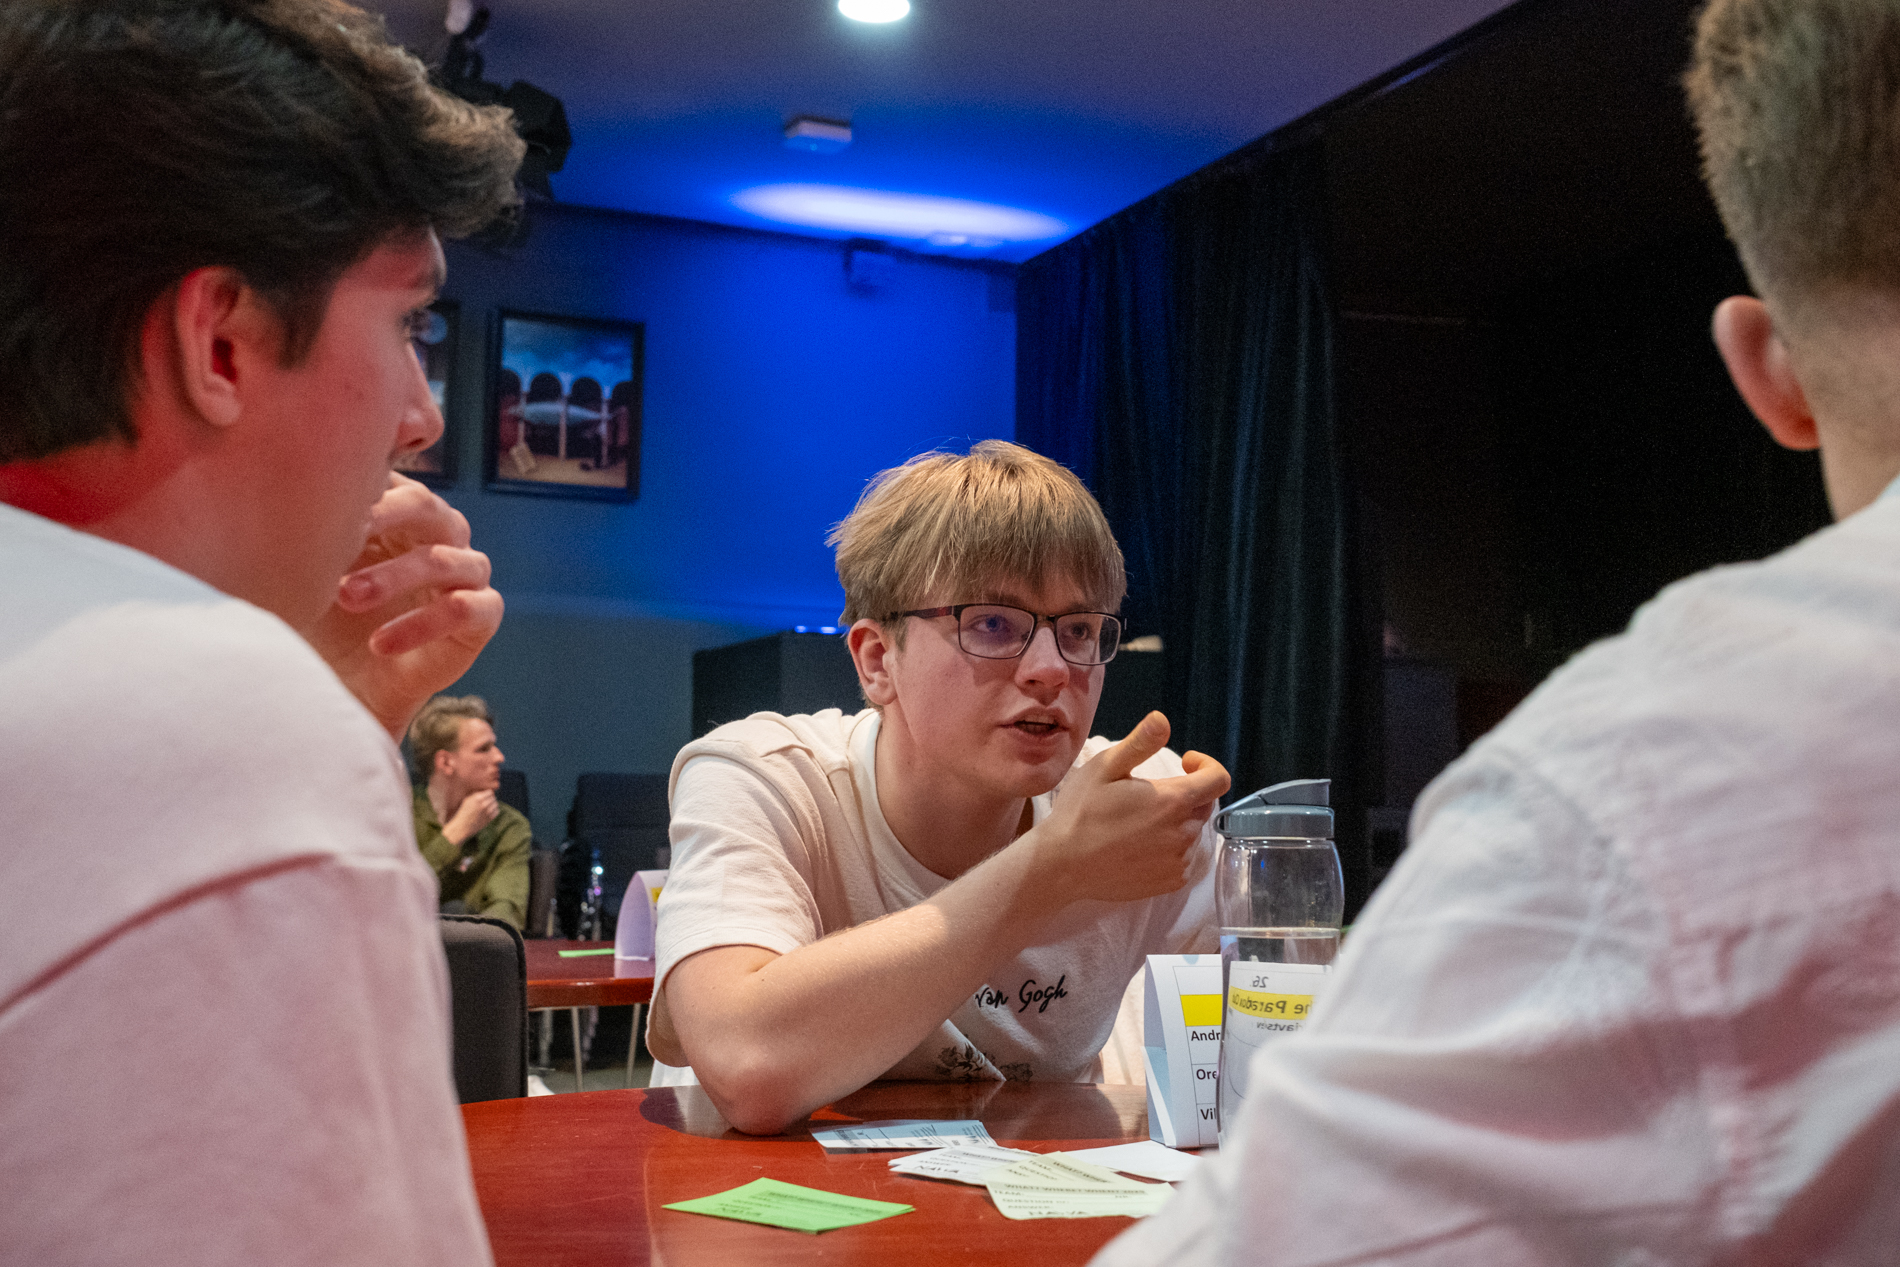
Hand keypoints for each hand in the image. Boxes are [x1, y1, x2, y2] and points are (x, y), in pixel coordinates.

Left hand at [305, 473, 503, 739]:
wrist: (344, 688)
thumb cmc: (321, 621)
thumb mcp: (306, 572)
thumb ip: (306, 530)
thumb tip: (266, 481)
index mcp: (399, 514)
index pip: (395, 479)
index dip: (364, 484)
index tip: (316, 496)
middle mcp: (439, 537)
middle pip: (427, 506)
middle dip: (384, 517)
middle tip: (341, 533)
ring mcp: (465, 575)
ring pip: (446, 560)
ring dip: (395, 576)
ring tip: (345, 598)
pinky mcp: (481, 618)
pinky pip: (468, 608)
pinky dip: (422, 624)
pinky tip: (380, 643)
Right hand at [444, 789, 500, 844]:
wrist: (462, 826)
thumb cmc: (464, 812)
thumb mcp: (467, 800)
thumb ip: (477, 794)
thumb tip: (487, 791)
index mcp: (477, 798)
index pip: (490, 792)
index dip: (487, 794)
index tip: (484, 797)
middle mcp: (483, 804)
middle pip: (493, 798)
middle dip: (490, 800)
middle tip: (484, 803)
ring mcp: (487, 811)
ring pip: (496, 804)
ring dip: (492, 805)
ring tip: (485, 808)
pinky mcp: (490, 818)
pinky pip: (496, 811)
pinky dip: (493, 811)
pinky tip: (487, 813)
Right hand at [1030, 712, 1229, 902]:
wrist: (1063, 865)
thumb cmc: (1080, 812)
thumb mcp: (1104, 767)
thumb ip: (1140, 743)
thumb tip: (1163, 719)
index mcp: (1173, 801)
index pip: (1219, 779)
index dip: (1206, 765)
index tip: (1185, 763)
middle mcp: (1183, 833)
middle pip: (1204, 805)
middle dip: (1188, 792)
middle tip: (1151, 792)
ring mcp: (1179, 861)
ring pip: (1192, 832)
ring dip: (1177, 821)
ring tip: (1141, 821)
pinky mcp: (1171, 882)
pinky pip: (1183, 858)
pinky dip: (1171, 848)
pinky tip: (1141, 845)